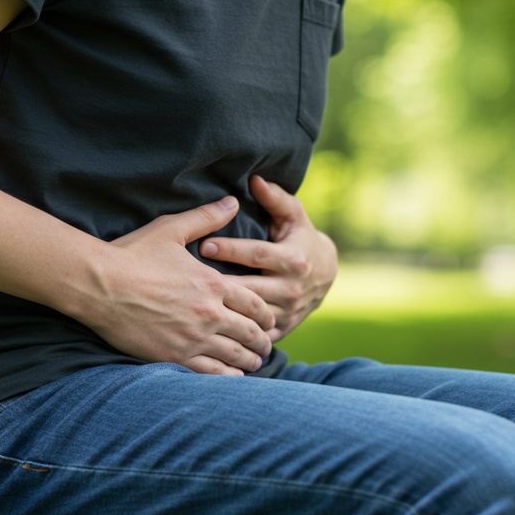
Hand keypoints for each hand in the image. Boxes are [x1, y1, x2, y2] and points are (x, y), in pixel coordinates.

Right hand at [88, 196, 274, 375]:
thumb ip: (206, 218)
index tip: (269, 321)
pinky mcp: (174, 355)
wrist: (99, 284)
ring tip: (254, 364)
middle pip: (249, 332)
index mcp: (213, 283)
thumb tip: (233, 201)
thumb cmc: (132, 254)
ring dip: (249, 361)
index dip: (266, 315)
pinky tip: (232, 378)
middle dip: (262, 341)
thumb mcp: (172, 229)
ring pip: (234, 355)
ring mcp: (193, 337)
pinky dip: (227, 377)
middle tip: (266, 347)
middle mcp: (209, 312)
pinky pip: (211, 372)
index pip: (253, 303)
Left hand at [199, 176, 337, 339]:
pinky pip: (254, 335)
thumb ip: (274, 198)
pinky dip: (233, 334)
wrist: (326, 274)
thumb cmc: (300, 237)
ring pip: (250, 316)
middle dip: (220, 284)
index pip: (257, 254)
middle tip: (188, 278)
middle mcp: (292, 288)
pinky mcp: (282, 328)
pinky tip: (206, 329)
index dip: (231, 249)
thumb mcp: (294, 215)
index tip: (203, 244)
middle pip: (250, 289)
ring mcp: (287, 312)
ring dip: (222, 312)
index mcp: (294, 259)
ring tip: (190, 304)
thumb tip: (254, 179)